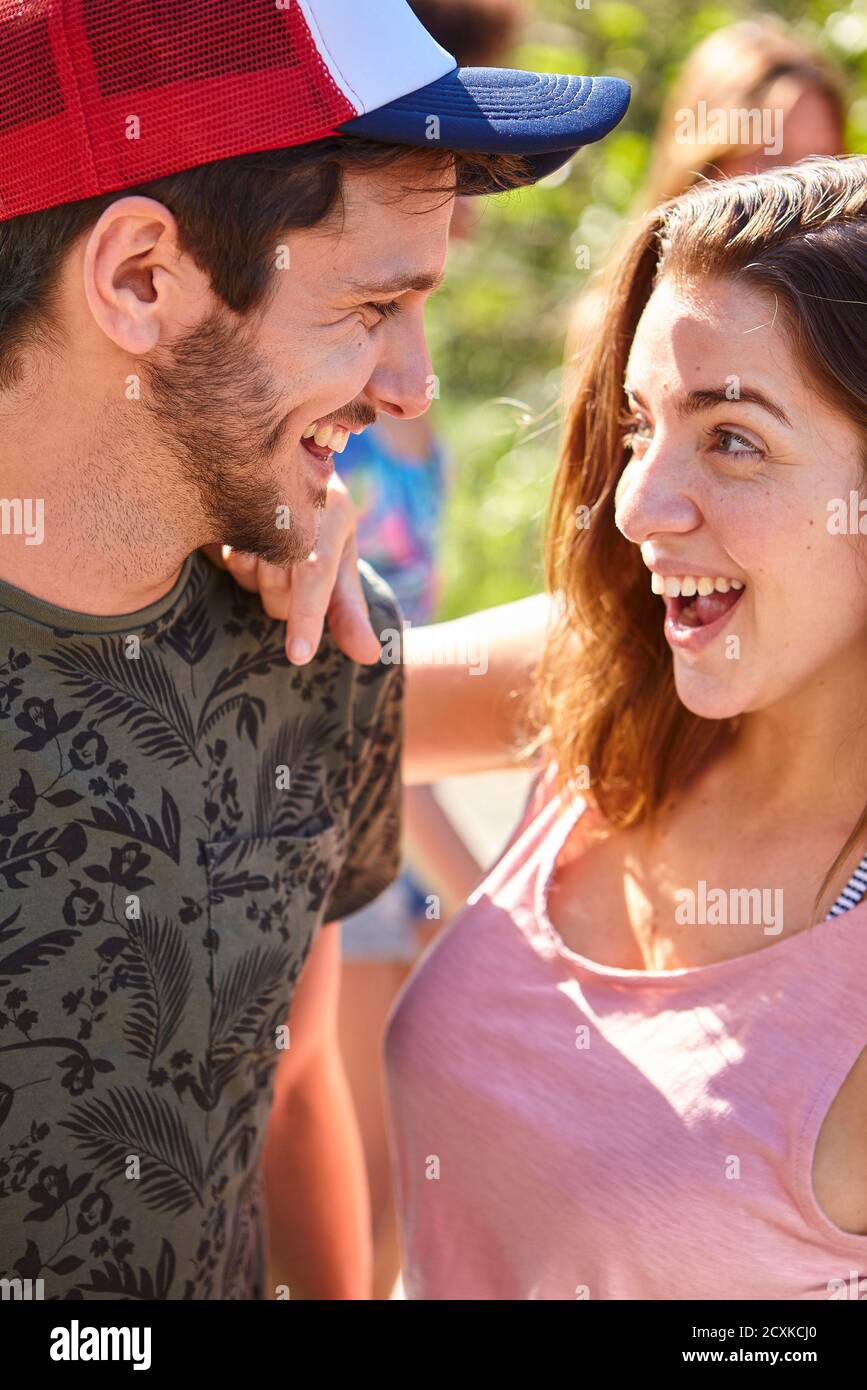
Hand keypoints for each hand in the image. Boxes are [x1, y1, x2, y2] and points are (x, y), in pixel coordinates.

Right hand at [201, 472, 382, 665]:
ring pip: (245, 572)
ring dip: (255, 579)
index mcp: (333, 513)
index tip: (299, 655)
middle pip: (278, 585)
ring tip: (267, 551)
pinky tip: (242, 540)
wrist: (283, 460)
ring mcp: (252, 497)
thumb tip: (370, 657)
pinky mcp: (220, 503)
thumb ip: (349, 611)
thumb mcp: (341, 560)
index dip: (307, 615)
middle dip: (281, 600)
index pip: (317, 571)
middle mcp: (294, 500)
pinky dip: (232, 562)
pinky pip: (220, 557)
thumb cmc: (318, 521)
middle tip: (288, 575)